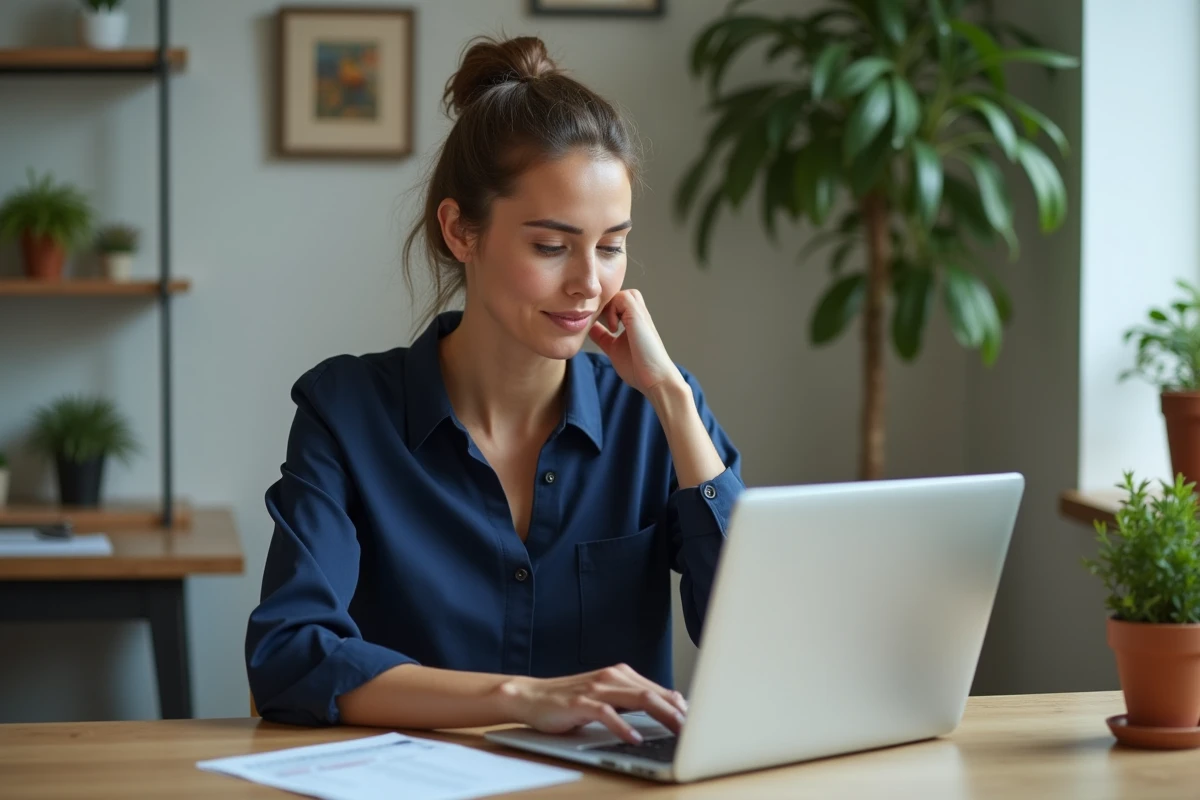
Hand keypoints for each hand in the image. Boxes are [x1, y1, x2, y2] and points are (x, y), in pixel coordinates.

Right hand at [497, 663, 687, 743]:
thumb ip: (632, 702)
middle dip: (678, 711)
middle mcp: (611, 677)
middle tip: (696, 728)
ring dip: (660, 715)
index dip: (680, 705)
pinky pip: (607, 714)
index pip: (658, 689)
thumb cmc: (570, 701)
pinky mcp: (580, 703)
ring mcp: (596, 688)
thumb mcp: (605, 698)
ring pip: (637, 698)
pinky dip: (623, 726)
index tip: (699, 721)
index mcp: (620, 675)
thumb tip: (667, 711)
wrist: (531, 697)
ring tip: (677, 731)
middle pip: (653, 693)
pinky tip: (634, 738)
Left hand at [588, 290, 683, 396]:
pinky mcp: (638, 316)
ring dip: (611, 306)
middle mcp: (638, 316)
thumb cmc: (639, 369)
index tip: (599, 326)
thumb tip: (590, 328)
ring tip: (611, 327)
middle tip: (603, 324)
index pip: (618, 304)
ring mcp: (640, 315)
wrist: (656, 379)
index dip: (606, 310)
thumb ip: (603, 338)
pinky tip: (614, 329)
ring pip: (623, 293)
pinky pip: (622, 297)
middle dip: (608, 306)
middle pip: (622, 294)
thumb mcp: (613, 349)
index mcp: (633, 323)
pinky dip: (613, 310)